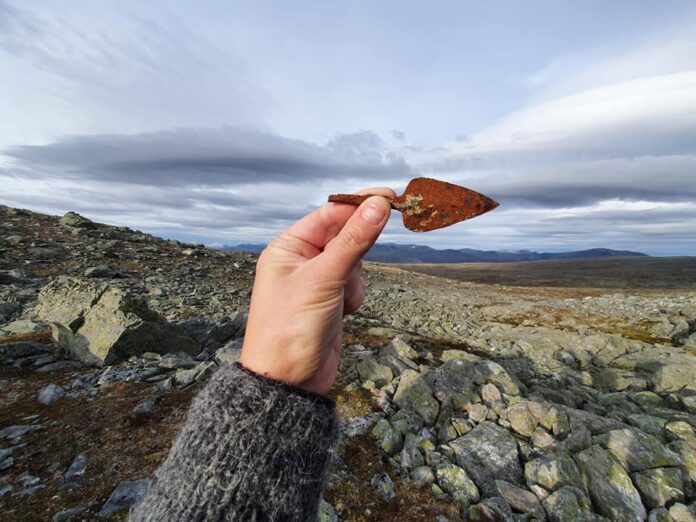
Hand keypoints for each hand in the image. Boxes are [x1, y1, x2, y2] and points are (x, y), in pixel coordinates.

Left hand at [239, 188, 394, 395]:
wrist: (288, 383)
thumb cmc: (291, 328)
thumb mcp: (323, 279)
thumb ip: (353, 241)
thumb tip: (379, 205)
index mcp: (288, 247)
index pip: (330, 214)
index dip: (360, 203)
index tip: (391, 196)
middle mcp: (301, 260)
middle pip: (344, 235)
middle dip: (358, 246)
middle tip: (375, 245)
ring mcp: (317, 281)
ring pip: (354, 261)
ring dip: (355, 278)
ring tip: (339, 302)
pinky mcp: (330, 300)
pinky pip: (354, 284)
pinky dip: (354, 296)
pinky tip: (342, 314)